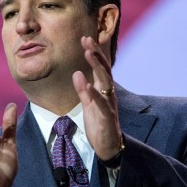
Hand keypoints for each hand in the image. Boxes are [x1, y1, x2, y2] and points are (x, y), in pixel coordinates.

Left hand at [73, 36, 121, 160]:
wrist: (107, 147)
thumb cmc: (98, 125)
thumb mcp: (88, 105)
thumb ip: (83, 91)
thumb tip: (77, 73)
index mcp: (104, 91)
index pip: (100, 68)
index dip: (94, 53)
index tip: (85, 39)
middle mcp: (109, 94)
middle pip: (104, 70)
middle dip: (96, 54)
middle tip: (87, 39)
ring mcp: (109, 105)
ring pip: (105, 82)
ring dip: (97, 66)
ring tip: (88, 53)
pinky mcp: (107, 117)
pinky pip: (101, 104)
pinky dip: (94, 94)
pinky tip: (88, 84)